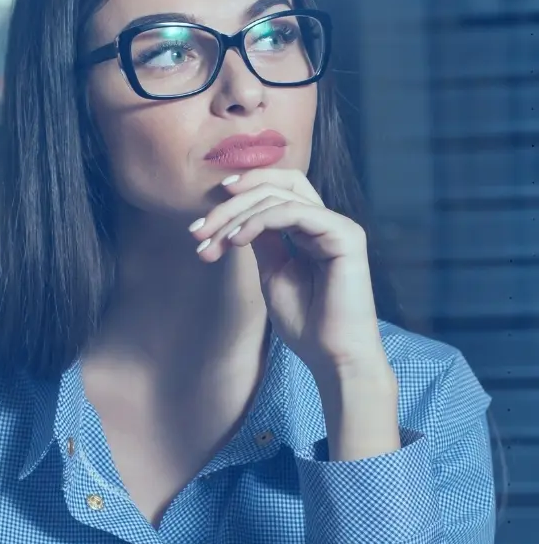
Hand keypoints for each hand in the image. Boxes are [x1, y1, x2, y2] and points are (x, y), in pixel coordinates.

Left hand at [189, 167, 388, 381]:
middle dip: (231, 204)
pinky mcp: (345, 235)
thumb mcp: (273, 275)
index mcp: (310, 230)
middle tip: (197, 231)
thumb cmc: (306, 324)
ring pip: (280, 196)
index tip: (202, 221)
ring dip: (238, 215)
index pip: (275, 193)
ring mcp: (337, 226)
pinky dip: (261, 220)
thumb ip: (262, 243)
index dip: (239, 196)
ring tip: (214, 242)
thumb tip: (240, 219)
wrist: (332, 356)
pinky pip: (295, 212)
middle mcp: (326, 222)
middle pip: (275, 187)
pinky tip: (237, 240)